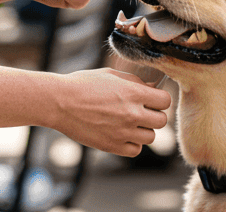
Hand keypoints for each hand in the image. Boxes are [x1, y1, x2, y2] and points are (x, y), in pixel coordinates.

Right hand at [52, 68, 171, 155]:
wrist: (59, 102)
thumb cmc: (83, 84)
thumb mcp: (111, 74)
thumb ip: (135, 81)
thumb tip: (152, 88)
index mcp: (134, 93)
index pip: (165, 101)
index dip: (160, 99)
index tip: (152, 99)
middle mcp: (132, 114)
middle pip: (161, 121)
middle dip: (154, 115)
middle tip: (142, 112)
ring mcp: (123, 132)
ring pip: (150, 137)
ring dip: (144, 130)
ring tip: (129, 123)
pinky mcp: (112, 146)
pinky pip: (135, 150)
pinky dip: (133, 144)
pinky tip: (123, 134)